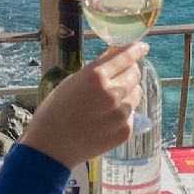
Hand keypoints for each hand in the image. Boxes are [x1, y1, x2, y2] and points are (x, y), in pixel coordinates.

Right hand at [21, 42, 146, 167]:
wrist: (51, 147)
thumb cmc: (55, 111)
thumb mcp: (72, 81)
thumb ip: (96, 68)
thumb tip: (114, 54)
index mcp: (96, 76)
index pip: (125, 57)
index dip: (136, 50)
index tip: (142, 46)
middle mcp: (112, 93)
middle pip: (135, 74)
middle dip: (130, 71)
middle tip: (121, 75)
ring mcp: (121, 114)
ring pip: (136, 93)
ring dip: (128, 91)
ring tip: (109, 100)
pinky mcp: (125, 131)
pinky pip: (132, 114)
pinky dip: (124, 112)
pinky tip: (106, 118)